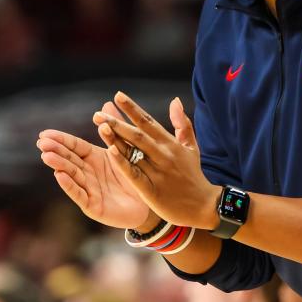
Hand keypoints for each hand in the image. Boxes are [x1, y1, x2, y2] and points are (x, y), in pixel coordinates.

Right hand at [38, 101, 150, 228]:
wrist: (148, 204)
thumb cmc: (135, 176)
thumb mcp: (126, 150)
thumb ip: (115, 129)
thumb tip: (107, 103)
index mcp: (94, 158)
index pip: (75, 146)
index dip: (60, 140)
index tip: (44, 133)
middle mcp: (88, 173)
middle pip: (69, 159)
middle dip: (55, 151)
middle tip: (41, 143)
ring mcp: (89, 190)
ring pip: (72, 175)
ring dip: (59, 165)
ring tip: (47, 156)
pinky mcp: (93, 206)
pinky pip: (80, 195)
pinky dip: (70, 186)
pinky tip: (60, 175)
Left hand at [95, 92, 220, 229]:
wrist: (203, 206)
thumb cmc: (193, 175)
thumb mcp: (191, 147)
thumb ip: (182, 124)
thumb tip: (175, 100)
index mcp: (170, 143)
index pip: (148, 122)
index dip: (132, 108)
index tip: (118, 96)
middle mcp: (163, 154)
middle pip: (137, 134)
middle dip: (117, 122)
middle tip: (98, 114)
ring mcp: (158, 172)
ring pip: (134, 152)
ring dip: (116, 138)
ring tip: (100, 126)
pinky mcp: (152, 190)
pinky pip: (134, 174)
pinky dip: (123, 163)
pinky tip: (111, 152)